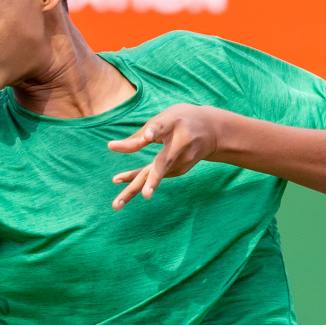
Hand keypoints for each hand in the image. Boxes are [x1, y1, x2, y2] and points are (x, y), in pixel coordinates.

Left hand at [106, 104, 227, 209]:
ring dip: (136, 189)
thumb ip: (140, 135)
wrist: (213, 131)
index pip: (162, 127)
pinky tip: (118, 179)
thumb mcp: (163, 119)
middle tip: (146, 195)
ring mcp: (181, 161)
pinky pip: (152, 174)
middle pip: (163, 163)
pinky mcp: (179, 170)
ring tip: (116, 205)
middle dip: (153, 180)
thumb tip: (111, 147)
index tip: (148, 136)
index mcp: (174, 123)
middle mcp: (180, 144)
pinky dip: (137, 179)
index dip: (154, 131)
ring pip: (156, 176)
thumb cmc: (180, 120)